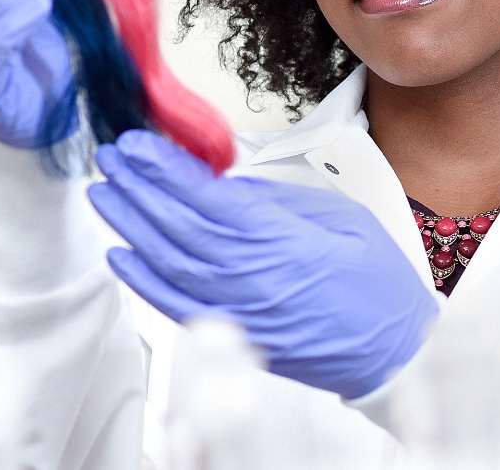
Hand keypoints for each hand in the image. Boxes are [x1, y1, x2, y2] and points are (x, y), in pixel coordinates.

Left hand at [88, 130, 438, 398]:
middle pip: (178, 225)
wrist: (392, 353)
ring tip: (106, 194)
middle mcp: (254, 278)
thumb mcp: (341, 218)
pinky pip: (175, 306)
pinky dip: (143, 281)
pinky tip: (120, 256)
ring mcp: (239, 310)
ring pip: (168, 262)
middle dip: (139, 187)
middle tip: (112, 159)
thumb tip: (228, 184)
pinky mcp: (234, 333)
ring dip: (131, 225)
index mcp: (284, 243)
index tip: (138, 145)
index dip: (166, 169)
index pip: (207, 198)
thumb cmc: (377, 287)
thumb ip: (280, 200)